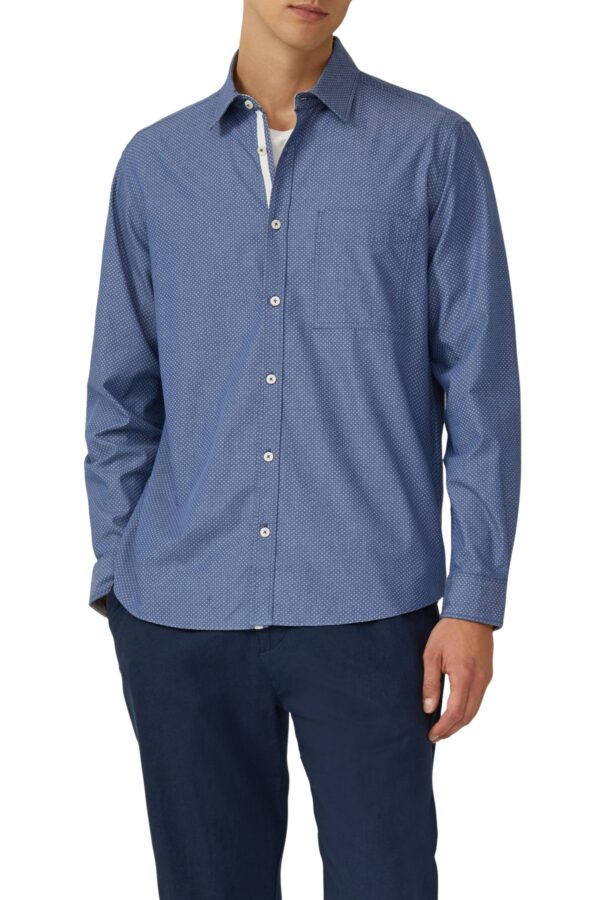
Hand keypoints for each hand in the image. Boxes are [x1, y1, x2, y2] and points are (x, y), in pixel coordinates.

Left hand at [422, 617, 493, 741]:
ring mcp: (486, 678)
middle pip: (467, 716)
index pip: (455, 713)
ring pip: (475, 709)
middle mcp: (479, 680)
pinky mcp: (488, 674)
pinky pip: (479, 699)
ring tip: (444, 727)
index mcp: (464, 676)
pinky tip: (456, 710)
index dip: (443, 728)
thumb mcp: (431, 655)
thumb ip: (430, 683)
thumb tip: (428, 708)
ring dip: (460, 722)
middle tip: (436, 736)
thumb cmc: (449, 631)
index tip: (432, 735)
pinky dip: (468, 710)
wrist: (472, 614)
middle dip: (452, 730)